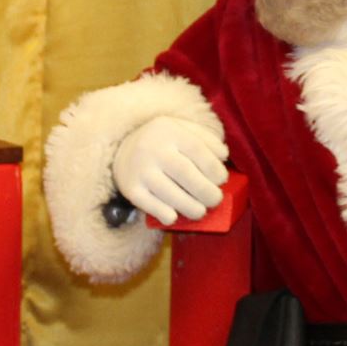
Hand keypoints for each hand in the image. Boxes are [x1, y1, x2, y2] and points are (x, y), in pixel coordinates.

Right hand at [112, 115, 226, 224]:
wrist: (122, 150)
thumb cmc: (163, 142)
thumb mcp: (182, 130)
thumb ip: (205, 139)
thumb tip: (223, 156)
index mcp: (169, 131)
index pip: (197, 149)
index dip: (214, 168)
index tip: (222, 180)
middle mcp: (152, 148)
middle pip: (185, 173)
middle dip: (206, 191)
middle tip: (215, 200)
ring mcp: (140, 170)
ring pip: (170, 193)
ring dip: (191, 207)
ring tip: (200, 211)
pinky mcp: (131, 189)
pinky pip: (152, 207)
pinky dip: (167, 214)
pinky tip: (175, 215)